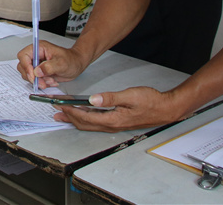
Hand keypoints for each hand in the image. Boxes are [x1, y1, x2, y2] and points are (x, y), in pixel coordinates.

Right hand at [16, 40, 88, 88]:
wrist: (77, 64)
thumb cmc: (71, 59)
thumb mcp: (62, 63)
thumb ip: (49, 67)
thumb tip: (37, 72)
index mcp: (39, 48)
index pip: (24, 55)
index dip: (26, 66)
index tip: (33, 76)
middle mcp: (36, 55)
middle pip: (23, 66)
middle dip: (32, 76)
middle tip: (42, 83)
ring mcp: (37, 64)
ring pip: (28, 74)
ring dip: (38, 81)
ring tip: (50, 81)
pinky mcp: (39, 72)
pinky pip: (35, 79)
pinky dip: (42, 83)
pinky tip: (51, 81)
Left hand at [52, 87, 185, 131]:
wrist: (166, 109)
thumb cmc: (151, 102)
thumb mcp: (130, 96)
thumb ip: (110, 98)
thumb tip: (92, 99)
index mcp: (112, 119)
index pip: (85, 117)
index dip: (71, 111)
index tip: (59, 105)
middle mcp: (112, 125)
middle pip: (84, 124)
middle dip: (69, 117)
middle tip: (55, 111)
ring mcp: (115, 125)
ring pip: (90, 125)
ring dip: (76, 119)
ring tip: (63, 114)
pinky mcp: (118, 122)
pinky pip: (97, 122)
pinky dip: (86, 118)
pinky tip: (83, 113)